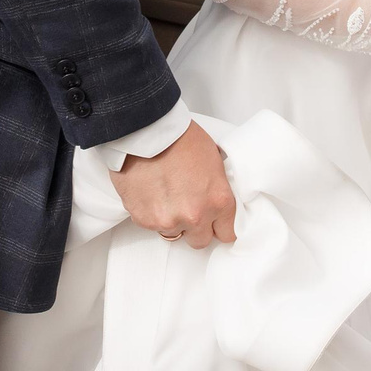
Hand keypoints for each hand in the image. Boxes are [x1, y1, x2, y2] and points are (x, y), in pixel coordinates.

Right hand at [109, 119, 236, 247]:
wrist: (146, 129)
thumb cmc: (180, 137)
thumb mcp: (214, 161)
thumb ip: (216, 189)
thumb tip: (214, 202)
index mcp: (219, 201)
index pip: (227, 234)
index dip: (219, 226)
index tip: (214, 221)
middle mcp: (195, 216)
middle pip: (200, 241)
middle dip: (195, 227)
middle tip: (187, 206)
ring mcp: (167, 220)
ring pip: (173, 233)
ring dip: (171, 219)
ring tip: (166, 194)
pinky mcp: (143, 219)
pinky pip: (151, 224)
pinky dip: (151, 212)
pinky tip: (151, 191)